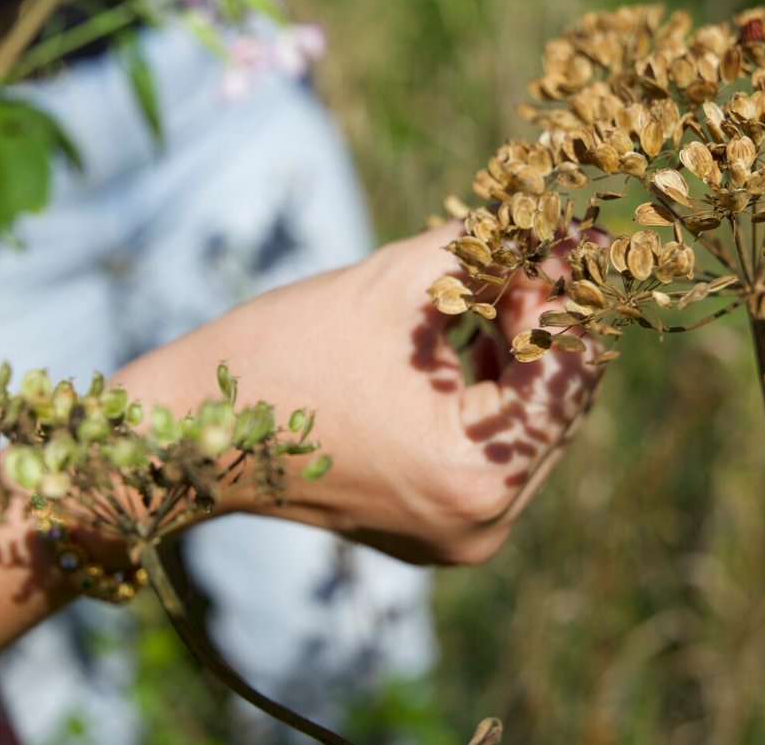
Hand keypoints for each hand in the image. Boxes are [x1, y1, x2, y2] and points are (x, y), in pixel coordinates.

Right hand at [119, 225, 603, 564]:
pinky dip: (489, 390)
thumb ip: (494, 251)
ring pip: (529, 425)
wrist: (194, 429)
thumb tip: (569, 228)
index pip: (565, 374)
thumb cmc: (285, 350)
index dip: (568, 294)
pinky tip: (469, 333)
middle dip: (548, 321)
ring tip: (496, 281)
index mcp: (474, 476)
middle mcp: (481, 524)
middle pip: (556, 405)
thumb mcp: (399, 284)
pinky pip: (494, 449)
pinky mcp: (438, 528)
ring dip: (521, 351)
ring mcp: (461, 536)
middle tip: (540, 247)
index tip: (570, 232)